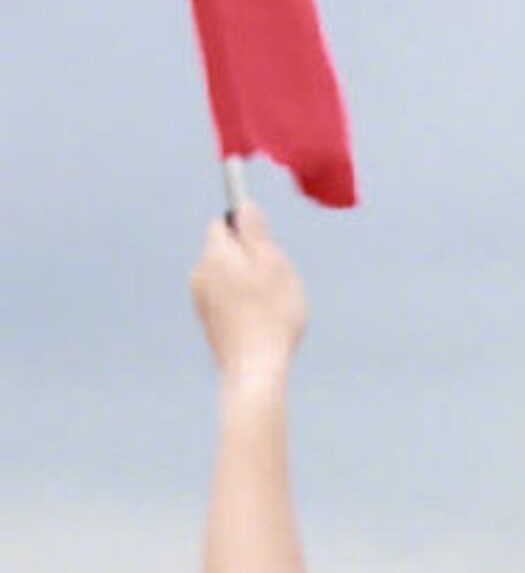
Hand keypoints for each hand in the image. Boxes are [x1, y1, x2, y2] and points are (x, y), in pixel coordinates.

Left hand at [190, 204, 306, 381]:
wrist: (254, 367)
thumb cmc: (271, 315)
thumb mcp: (273, 265)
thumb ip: (256, 232)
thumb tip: (244, 206)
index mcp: (216, 254)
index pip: (222, 223)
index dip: (246, 229)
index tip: (266, 246)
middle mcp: (201, 273)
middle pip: (225, 250)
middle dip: (248, 258)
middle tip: (275, 280)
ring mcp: (201, 299)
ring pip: (226, 276)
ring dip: (245, 282)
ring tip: (270, 305)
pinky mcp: (208, 321)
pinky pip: (225, 299)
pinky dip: (241, 303)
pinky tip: (260, 321)